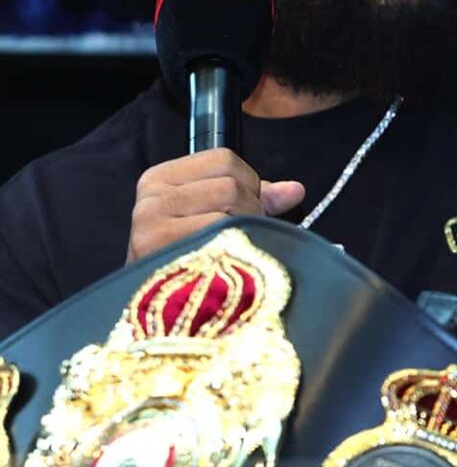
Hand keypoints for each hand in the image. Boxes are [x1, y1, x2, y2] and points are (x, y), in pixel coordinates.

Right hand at [127, 149, 304, 262]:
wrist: (156, 308)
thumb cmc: (188, 258)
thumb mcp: (211, 215)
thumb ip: (254, 196)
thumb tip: (295, 190)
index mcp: (159, 179)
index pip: (225, 159)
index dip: (247, 183)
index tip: (240, 209)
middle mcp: (151, 197)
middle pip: (231, 185)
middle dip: (249, 211)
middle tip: (237, 236)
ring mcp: (152, 224)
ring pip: (230, 208)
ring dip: (244, 231)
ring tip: (229, 250)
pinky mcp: (161, 251)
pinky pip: (221, 236)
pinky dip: (233, 249)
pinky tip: (224, 265)